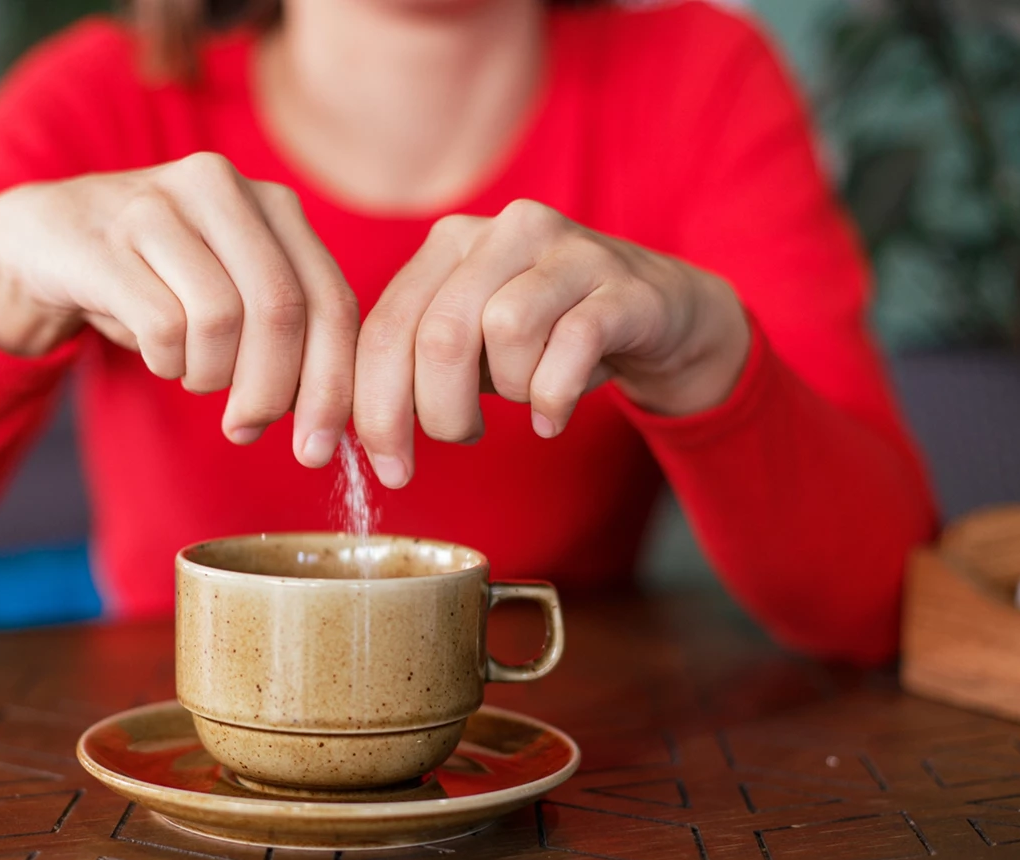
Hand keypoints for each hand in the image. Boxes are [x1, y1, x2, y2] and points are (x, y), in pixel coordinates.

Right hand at [0, 152, 358, 466]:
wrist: (43, 241)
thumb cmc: (155, 280)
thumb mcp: (232, 296)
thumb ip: (287, 340)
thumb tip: (326, 421)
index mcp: (274, 204)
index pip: (331, 301)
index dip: (333, 384)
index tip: (319, 449)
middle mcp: (224, 187)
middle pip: (281, 310)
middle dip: (271, 391)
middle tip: (246, 427)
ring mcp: (161, 205)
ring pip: (220, 319)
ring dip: (210, 374)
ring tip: (192, 373)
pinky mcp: (106, 240)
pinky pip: (162, 327)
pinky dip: (166, 362)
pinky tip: (159, 355)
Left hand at [352, 198, 750, 487]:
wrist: (656, 314)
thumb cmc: (546, 336)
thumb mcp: (472, 347)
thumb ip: (416, 367)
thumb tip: (363, 429)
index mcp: (448, 244)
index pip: (384, 327)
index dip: (373, 408)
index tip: (383, 466)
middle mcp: (502, 232)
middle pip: (439, 333)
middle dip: (436, 411)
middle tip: (458, 438)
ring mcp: (568, 251)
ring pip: (505, 330)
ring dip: (507, 391)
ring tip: (522, 401)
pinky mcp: (622, 285)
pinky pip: (573, 345)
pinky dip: (554, 395)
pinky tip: (552, 416)